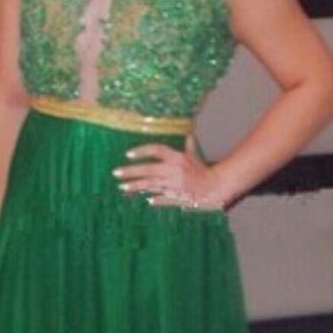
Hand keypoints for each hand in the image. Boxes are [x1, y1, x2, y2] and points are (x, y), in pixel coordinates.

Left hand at [111, 133, 231, 209]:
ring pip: (151, 185)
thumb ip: (188, 145)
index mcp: (178, 158)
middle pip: (148, 169)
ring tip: (122, 187)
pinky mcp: (176, 197)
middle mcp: (174, 171)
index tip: (128, 154)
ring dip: (135, 186)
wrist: (216, 187)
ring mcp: (174, 185)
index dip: (142, 151)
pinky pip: (163, 198)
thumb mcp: (195, 156)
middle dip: (131, 171)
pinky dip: (155, 199)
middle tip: (116, 172)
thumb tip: (188, 133)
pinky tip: (145, 199)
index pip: (157, 150)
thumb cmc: (204, 171)